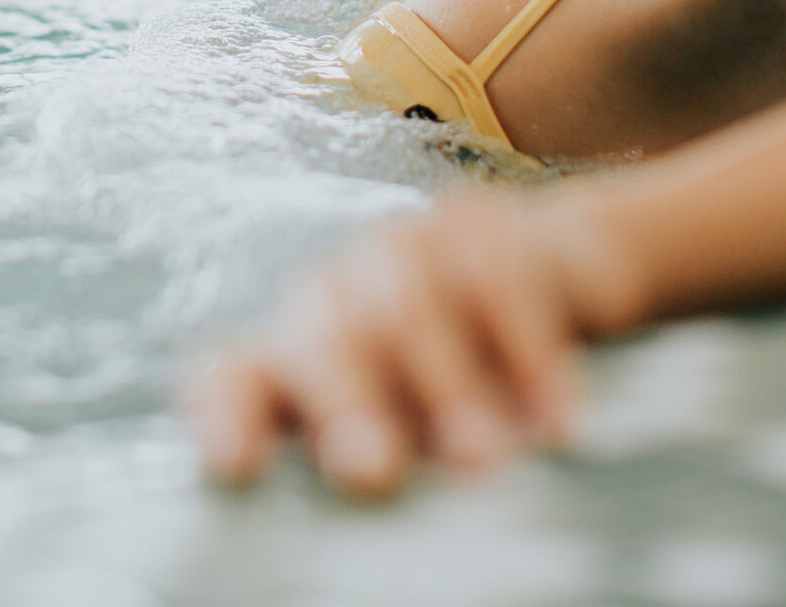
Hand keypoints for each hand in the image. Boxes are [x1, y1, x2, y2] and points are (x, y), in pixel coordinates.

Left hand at [184, 190, 645, 498]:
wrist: (559, 274)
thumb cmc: (469, 384)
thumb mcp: (417, 434)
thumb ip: (384, 466)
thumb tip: (369, 556)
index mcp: (298, 356)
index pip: (233, 377)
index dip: (226, 415)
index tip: (237, 467)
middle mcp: (336, 296)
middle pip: (318, 337)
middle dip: (343, 404)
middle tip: (374, 472)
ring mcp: (405, 251)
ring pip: (404, 303)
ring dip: (444, 387)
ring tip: (483, 460)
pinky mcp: (480, 229)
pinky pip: (497, 281)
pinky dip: (528, 355)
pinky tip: (556, 421)